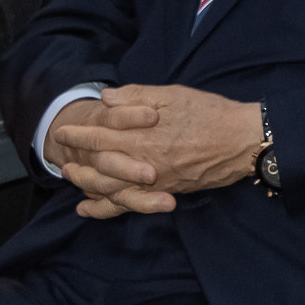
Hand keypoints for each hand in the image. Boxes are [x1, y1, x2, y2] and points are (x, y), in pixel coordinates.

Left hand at [47, 83, 265, 205]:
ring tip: (72, 179)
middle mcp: (142, 163)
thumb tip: (107, 99)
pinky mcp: (165, 193)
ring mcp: (153, 182)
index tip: (63, 132)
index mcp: (141, 136)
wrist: (243, 141)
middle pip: (97, 167)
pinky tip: (91, 209)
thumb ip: (137, 96)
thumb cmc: (211, 113)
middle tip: (61, 157)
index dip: (78, 135)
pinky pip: (128, 205)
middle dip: (77, 162)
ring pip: (108, 189)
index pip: (99, 137)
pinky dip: (106, 208)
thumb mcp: (174, 95)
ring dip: (86, 185)